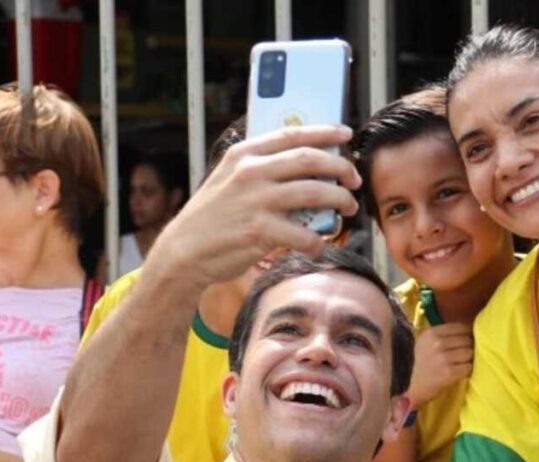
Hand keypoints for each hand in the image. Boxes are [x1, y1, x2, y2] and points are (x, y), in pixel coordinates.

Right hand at [157, 125, 360, 286]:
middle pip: (311, 161)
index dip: (324, 132)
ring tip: (348, 207)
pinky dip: (317, 241)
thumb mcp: (227, 180)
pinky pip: (304, 234)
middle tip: (354, 179)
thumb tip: (299, 166)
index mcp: (244, 155)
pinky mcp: (260, 231)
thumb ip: (258, 169)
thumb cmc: (210, 218)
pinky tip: (318, 244)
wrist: (184, 251)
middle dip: (341, 168)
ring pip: (315, 193)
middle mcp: (251, 172)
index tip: (346, 134)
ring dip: (339, 200)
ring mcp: (256, 201)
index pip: (292, 135)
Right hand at [406, 323, 472, 407]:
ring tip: (457, 364)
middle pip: (467, 340)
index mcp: (431, 333)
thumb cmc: (424, 363)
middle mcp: (436, 343)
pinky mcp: (449, 372)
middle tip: (458, 356)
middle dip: (466, 348)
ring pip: (469, 352)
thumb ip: (444, 334)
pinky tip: (457, 373)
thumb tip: (470, 330)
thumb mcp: (426, 343)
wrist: (415, 386)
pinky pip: (468, 366)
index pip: (461, 327)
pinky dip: (465, 371)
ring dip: (467, 360)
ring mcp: (442, 358)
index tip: (462, 343)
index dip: (465, 335)